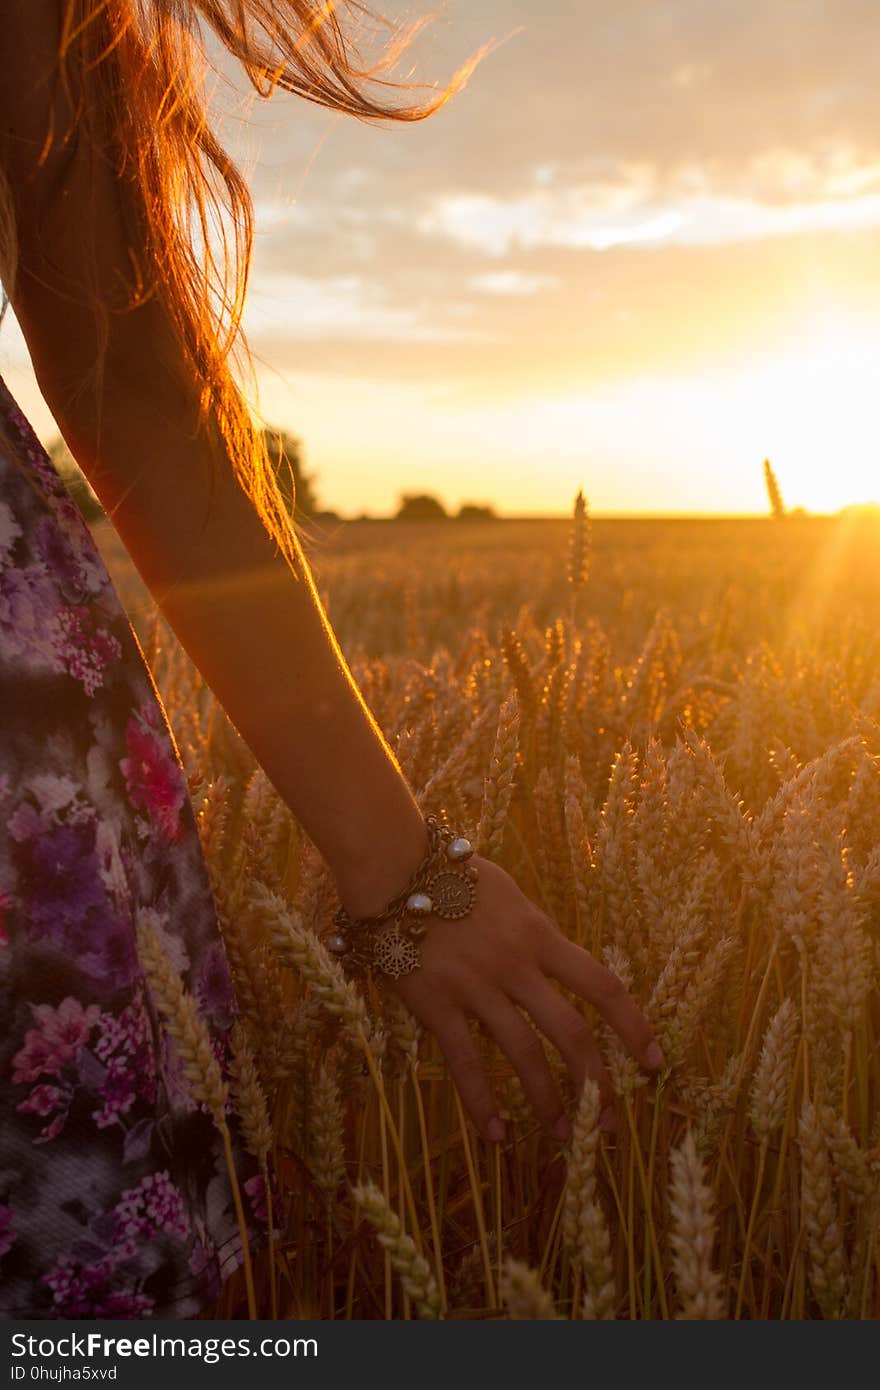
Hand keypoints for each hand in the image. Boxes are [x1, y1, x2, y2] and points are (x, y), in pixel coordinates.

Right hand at [391, 855, 661, 1141]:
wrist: (396, 868)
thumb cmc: (452, 874)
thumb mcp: (510, 896)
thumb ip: (533, 931)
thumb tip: (554, 957)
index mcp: (539, 936)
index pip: (601, 986)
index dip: (633, 1026)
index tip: (653, 1062)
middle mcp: (516, 966)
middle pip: (571, 1032)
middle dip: (597, 1083)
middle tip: (610, 1123)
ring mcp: (477, 987)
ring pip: (525, 1054)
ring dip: (548, 1102)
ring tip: (564, 1137)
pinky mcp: (437, 1004)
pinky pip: (464, 1062)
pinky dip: (482, 1103)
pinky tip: (497, 1134)